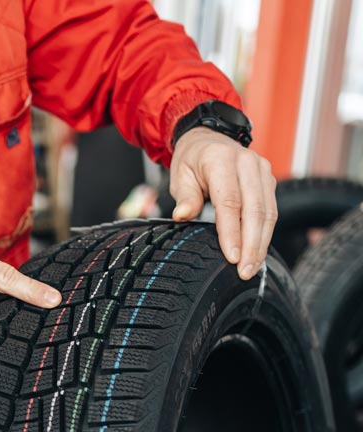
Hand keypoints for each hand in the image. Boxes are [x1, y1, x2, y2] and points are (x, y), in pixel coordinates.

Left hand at [170, 127, 277, 279]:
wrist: (207, 139)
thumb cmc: (192, 161)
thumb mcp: (180, 175)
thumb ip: (185, 196)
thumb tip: (183, 215)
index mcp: (222, 160)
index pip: (230, 202)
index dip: (232, 232)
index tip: (231, 257)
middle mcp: (247, 164)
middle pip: (255, 210)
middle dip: (252, 245)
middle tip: (245, 271)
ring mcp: (262, 172)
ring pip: (268, 212)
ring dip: (261, 243)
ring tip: (252, 268)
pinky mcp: (268, 181)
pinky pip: (271, 211)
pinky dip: (265, 234)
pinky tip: (257, 253)